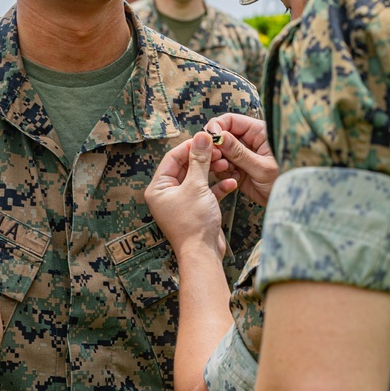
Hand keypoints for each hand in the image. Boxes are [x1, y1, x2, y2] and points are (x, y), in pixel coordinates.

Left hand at [145, 131, 233, 258]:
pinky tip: (231, 182)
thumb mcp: (196, 186)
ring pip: (197, 178)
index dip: (190, 146)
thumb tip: (201, 136)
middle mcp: (167, 194)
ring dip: (212, 170)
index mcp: (158, 187)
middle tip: (220, 150)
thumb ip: (199, 160)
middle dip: (204, 158)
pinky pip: (206, 192)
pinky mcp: (196, 209)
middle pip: (186, 166)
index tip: (206, 138)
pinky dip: (218, 186)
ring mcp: (182, 202)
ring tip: (226, 163)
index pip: (172, 157)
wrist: (203, 254)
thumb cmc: (193, 223)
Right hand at [205, 113, 277, 206]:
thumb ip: (239, 152)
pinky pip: (222, 167)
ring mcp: (242, 156)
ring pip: (220, 153)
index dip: (217, 127)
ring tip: (226, 170)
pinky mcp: (238, 170)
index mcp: (258, 132)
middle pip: (222, 136)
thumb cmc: (285, 180)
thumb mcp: (262, 167)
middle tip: (217, 159)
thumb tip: (220, 137)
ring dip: (218, 162)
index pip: (231, 120)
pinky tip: (234, 180)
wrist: (289, 203)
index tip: (211, 140)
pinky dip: (223, 173)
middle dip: (216, 147)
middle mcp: (248, 141)